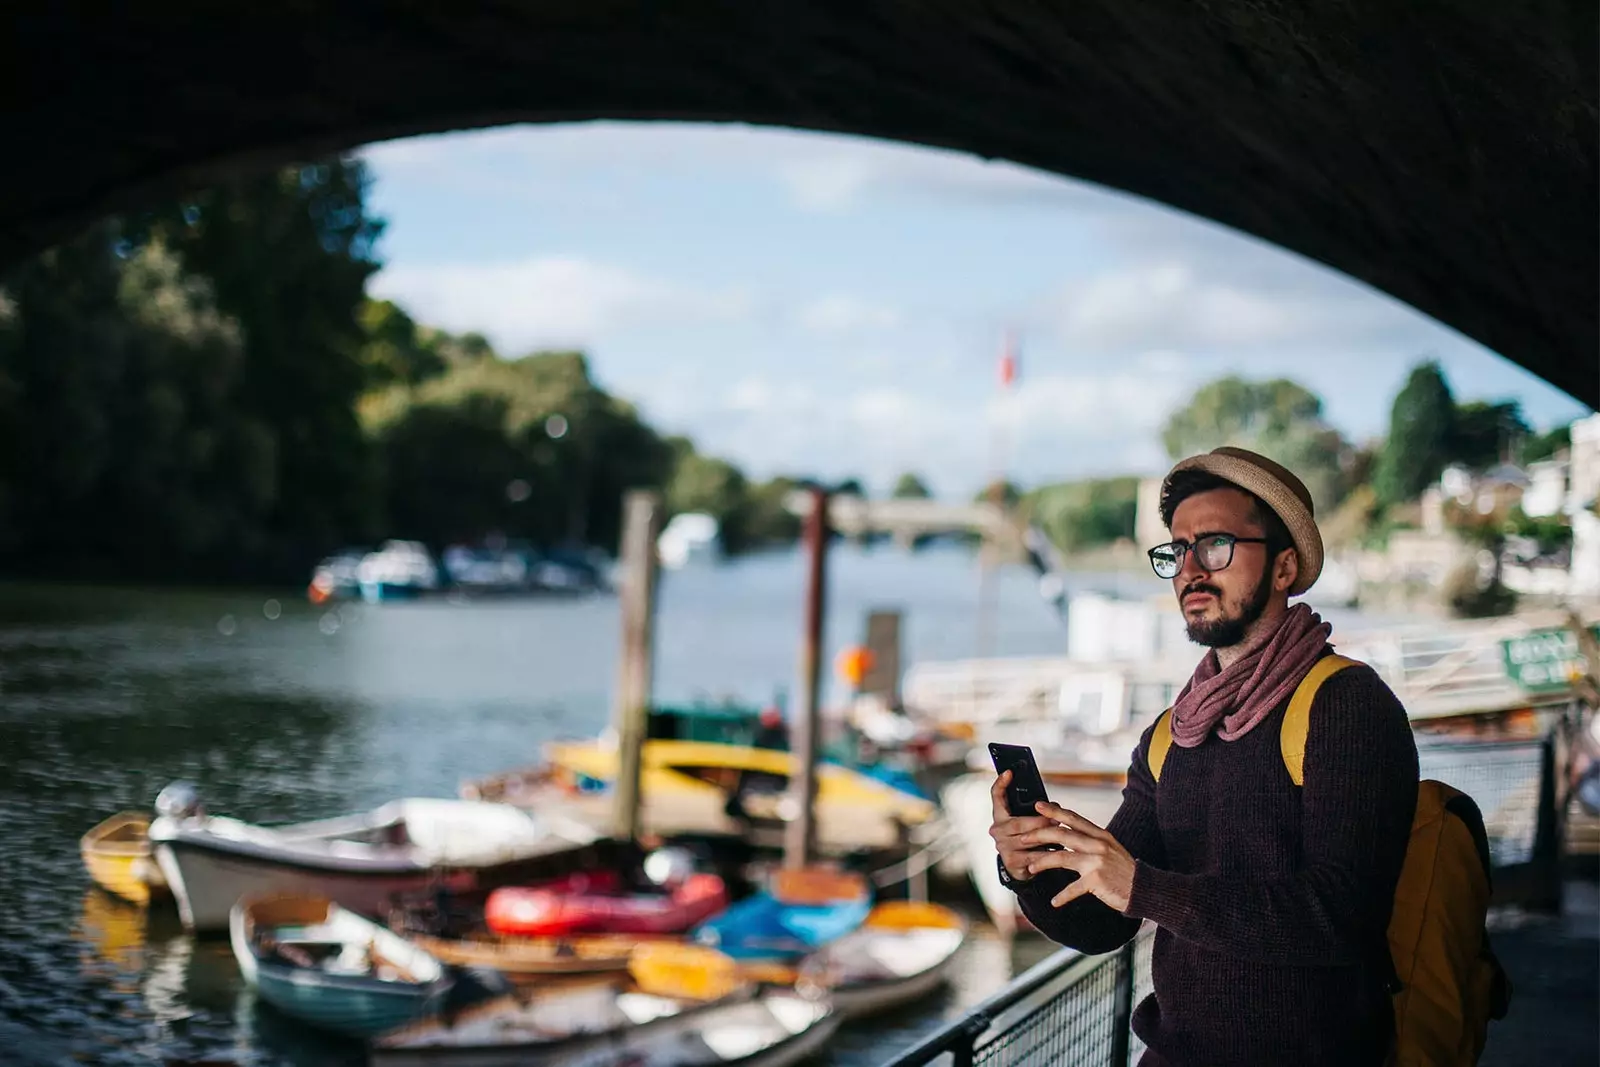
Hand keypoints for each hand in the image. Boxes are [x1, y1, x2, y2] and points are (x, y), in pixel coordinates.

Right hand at [988, 771, 1062, 882]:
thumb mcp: (1027, 823)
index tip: (1009, 772)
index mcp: (1000, 817)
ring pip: (1027, 839)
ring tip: (1061, 833)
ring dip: (1046, 836)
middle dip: (1040, 820)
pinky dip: (1047, 853)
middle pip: (1018, 822)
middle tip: (1057, 818)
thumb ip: (1034, 813)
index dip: (1001, 783)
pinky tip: (1059, 851)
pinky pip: (1033, 856)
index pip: (996, 796)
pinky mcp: (1012, 862)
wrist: (1022, 869)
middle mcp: (997, 831)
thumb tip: (1053, 807)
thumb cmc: (1028, 839)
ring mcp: (1003, 847)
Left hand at [1017, 800, 1135, 912]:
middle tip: (1023, 838)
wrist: (1144, 889)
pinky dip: (1062, 896)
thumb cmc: (1123, 870)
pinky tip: (1054, 902)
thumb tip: (1067, 831)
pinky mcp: (1097, 880)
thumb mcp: (1110, 848)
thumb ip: (1091, 839)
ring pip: (1061, 857)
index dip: (1054, 811)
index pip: (1073, 818)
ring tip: (1030, 868)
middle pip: (1062, 834)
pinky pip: (1072, 888)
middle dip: (1039, 835)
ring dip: (1042, 862)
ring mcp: (1097, 861)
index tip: (1037, 805)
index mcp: (1100, 835)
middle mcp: (1098, 844)